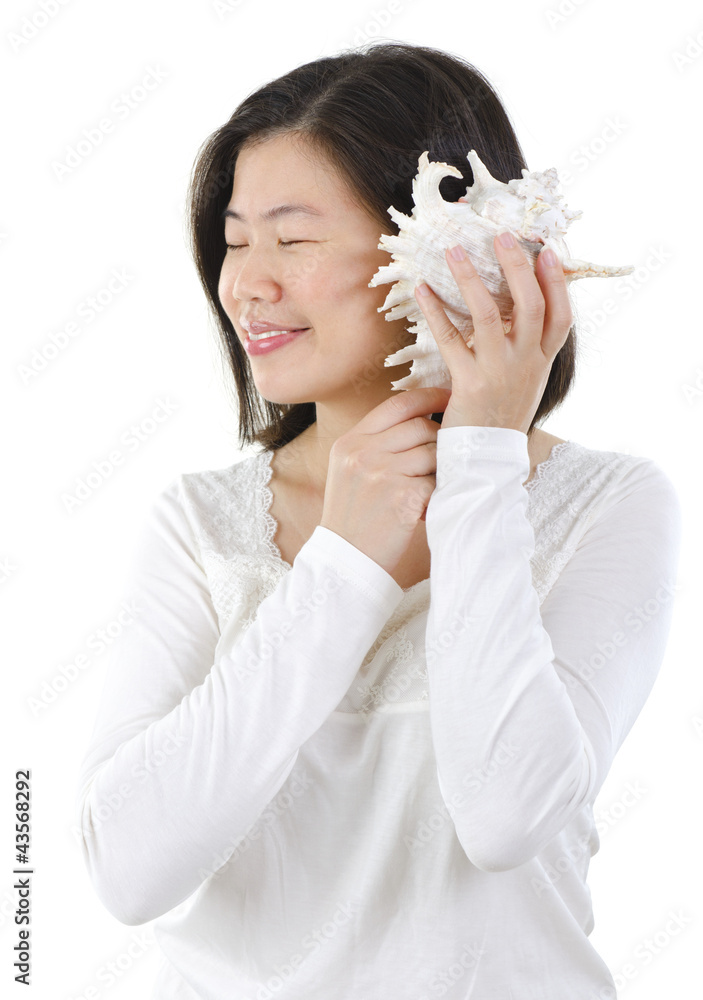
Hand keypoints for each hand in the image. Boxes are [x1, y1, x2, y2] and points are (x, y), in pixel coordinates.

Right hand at [319, 387, 450, 577]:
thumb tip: (421, 418)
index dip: (428, 396)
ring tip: (429, 486)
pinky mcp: (403, 496)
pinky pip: (437, 482)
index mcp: (350, 441)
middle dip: (440, 437)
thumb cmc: (353, 516)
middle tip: (444, 453)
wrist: (344, 559)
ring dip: (439, 468)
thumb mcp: (349, 470)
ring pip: (433, 453)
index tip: (448, 397)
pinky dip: (437, 494)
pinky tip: (424, 507)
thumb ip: (376, 442)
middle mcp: (363, 452)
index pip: (397, 405)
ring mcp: (383, 473)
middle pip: (420, 426)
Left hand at [412, 233, 572, 434]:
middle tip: (502, 236)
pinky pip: (451, 340)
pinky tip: (423, 290)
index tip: (546, 252)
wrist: (487, 461)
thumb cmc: (501, 416)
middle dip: (517, 267)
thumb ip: (527, 349)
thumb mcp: (526, 382)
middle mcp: (526, 364)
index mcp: (543, 362)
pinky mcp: (469, 384)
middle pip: (530, 305)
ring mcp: (499, 372)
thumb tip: (517, 308)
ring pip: (489, 315)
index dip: (556, 283)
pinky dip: (436, 311)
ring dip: (471, 278)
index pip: (561, 316)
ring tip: (454, 251)